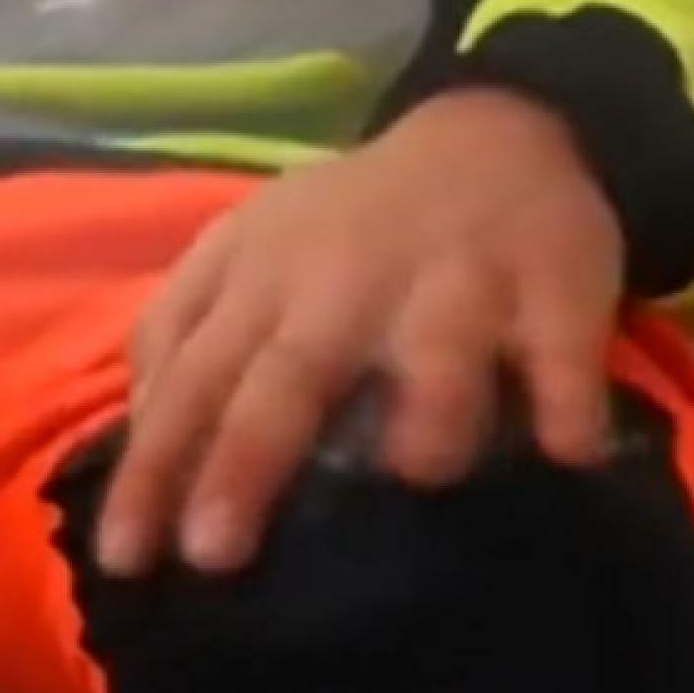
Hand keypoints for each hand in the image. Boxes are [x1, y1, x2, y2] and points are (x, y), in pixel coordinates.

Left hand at [98, 88, 624, 577]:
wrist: (492, 134)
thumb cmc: (348, 226)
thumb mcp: (244, 254)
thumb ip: (183, 332)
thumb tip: (142, 432)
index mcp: (263, 272)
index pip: (192, 374)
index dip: (156, 464)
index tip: (126, 558)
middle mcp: (348, 276)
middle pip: (289, 374)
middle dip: (246, 460)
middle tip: (213, 554)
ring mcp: (456, 278)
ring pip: (436, 350)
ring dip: (429, 411)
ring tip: (413, 476)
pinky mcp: (554, 282)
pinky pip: (561, 347)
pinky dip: (565, 396)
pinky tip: (567, 450)